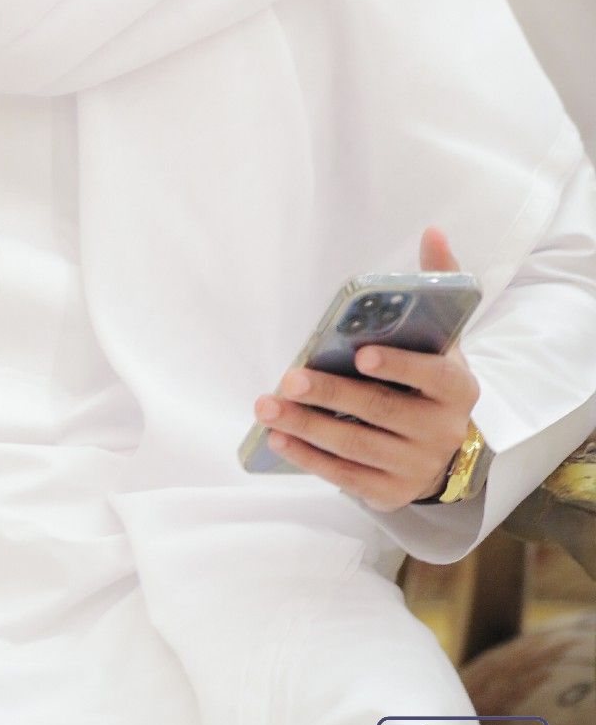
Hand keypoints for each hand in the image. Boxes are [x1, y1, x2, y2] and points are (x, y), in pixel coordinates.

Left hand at [252, 228, 480, 513]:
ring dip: (307, 427)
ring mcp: (417, 466)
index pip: (432, 377)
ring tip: (266, 406)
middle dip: (331, 394)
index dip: (398, 367)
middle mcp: (442, 431)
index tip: (360, 354)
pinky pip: (345, 476)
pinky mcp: (390, 492)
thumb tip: (433, 231)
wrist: (448, 451)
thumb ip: (437, 286)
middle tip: (288, 379)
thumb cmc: (432, 382)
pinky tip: (278, 439)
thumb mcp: (443, 340)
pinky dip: (309, 458)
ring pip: (356, 446)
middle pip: (381, 411)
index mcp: (457, 388)